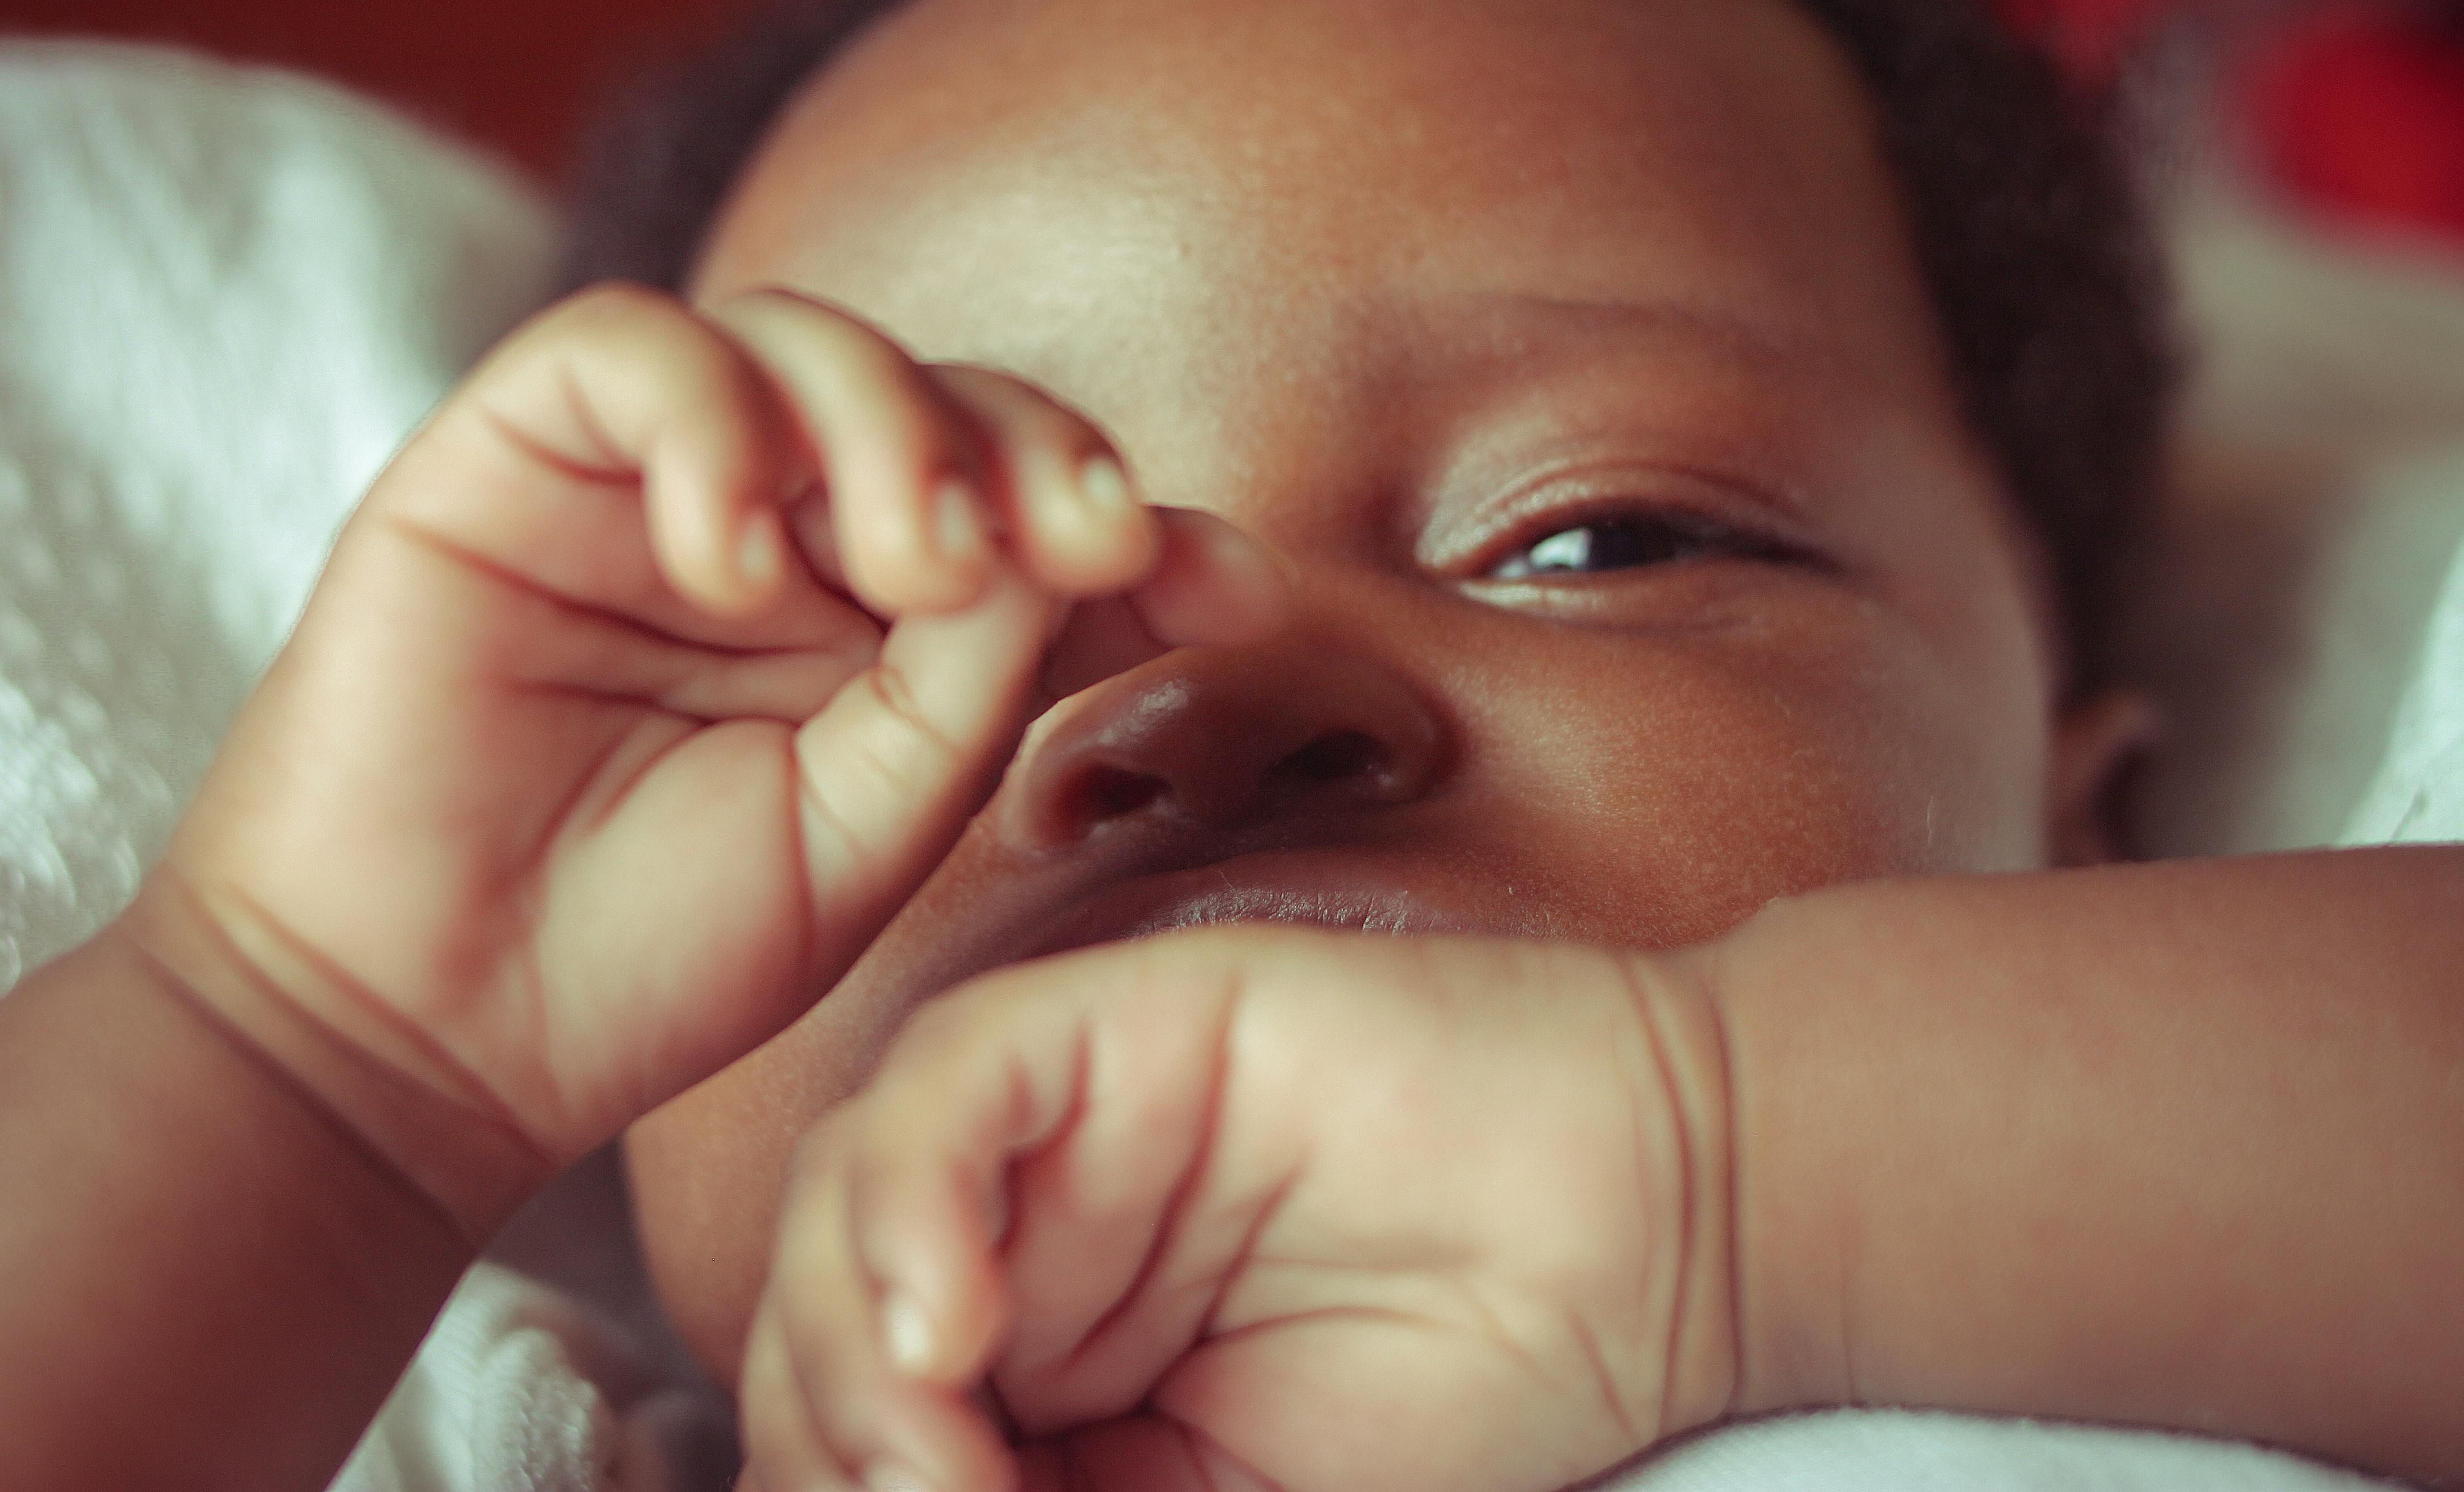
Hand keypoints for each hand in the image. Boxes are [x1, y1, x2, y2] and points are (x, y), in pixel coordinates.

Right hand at [134, 283, 1285, 1219]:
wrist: (427, 1034)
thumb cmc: (654, 947)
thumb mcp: (878, 820)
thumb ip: (979, 673)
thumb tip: (1070, 541)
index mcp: (879, 614)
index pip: (1031, 507)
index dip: (1142, 523)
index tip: (1229, 593)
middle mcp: (778, 524)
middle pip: (940, 395)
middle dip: (1034, 455)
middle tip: (1085, 547)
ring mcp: (644, 476)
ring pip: (802, 338)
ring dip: (891, 427)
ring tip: (909, 565)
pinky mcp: (508, 449)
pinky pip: (628, 347)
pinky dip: (710, 425)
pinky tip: (734, 562)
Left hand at [741, 926, 1741, 1491]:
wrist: (1650, 1248)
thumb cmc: (1451, 1395)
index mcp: (1028, 1365)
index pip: (845, 1432)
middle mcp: (1018, 1237)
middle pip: (813, 1325)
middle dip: (836, 1450)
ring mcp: (1062, 1123)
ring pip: (842, 1207)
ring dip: (850, 1358)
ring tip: (937, 1463)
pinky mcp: (1117, 1017)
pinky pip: (944, 1092)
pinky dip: (905, 1210)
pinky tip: (948, 1333)